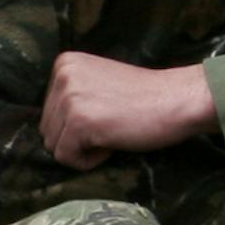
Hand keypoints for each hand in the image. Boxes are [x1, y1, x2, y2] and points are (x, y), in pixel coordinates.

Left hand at [40, 52, 216, 168]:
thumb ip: (72, 95)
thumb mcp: (98, 83)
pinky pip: (67, 158)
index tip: (106, 113)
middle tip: (111, 125)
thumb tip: (46, 127)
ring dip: (82, 149)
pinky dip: (89, 161)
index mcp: (63, 64)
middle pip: (47, 130)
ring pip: (54, 146)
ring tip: (112, 132)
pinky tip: (113, 142)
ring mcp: (69, 98)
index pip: (48, 112)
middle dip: (76, 138)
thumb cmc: (143, 97)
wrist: (177, 100)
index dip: (76, 124)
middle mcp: (62, 75)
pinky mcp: (79, 122)